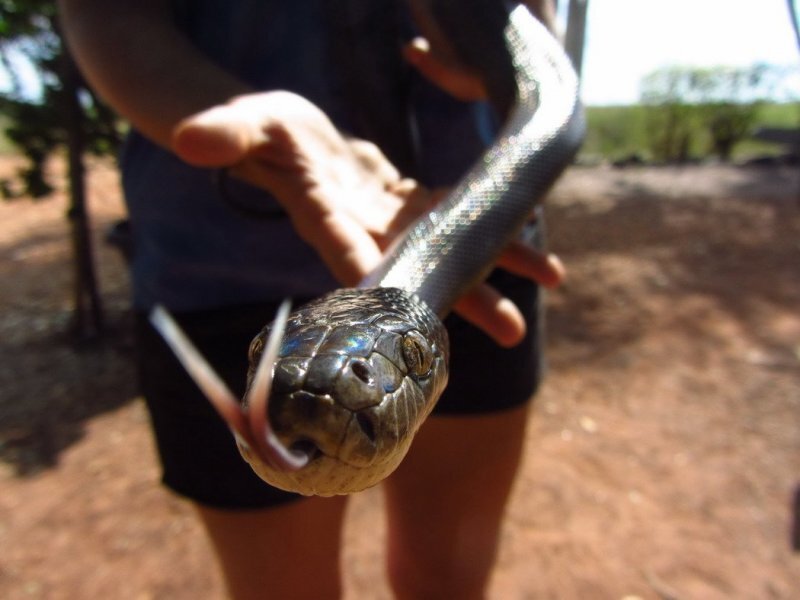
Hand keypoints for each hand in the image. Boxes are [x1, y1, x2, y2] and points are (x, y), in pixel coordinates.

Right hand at [172, 90, 562, 347]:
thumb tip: (190, 139)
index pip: (362, 264)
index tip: (433, 323)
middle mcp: (366, 234)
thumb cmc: (258, 130)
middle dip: (466, 299)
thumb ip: (226, 135)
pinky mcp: (407, 204)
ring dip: (498, 264)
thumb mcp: (246, 125)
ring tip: (553, 275)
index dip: (397, 292)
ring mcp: (391, 222)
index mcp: (328, 222)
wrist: (279, 135)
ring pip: (450, 251)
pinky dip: (490, 229)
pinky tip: (530, 235)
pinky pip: (455, 220)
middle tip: (516, 329)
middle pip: (421, 276)